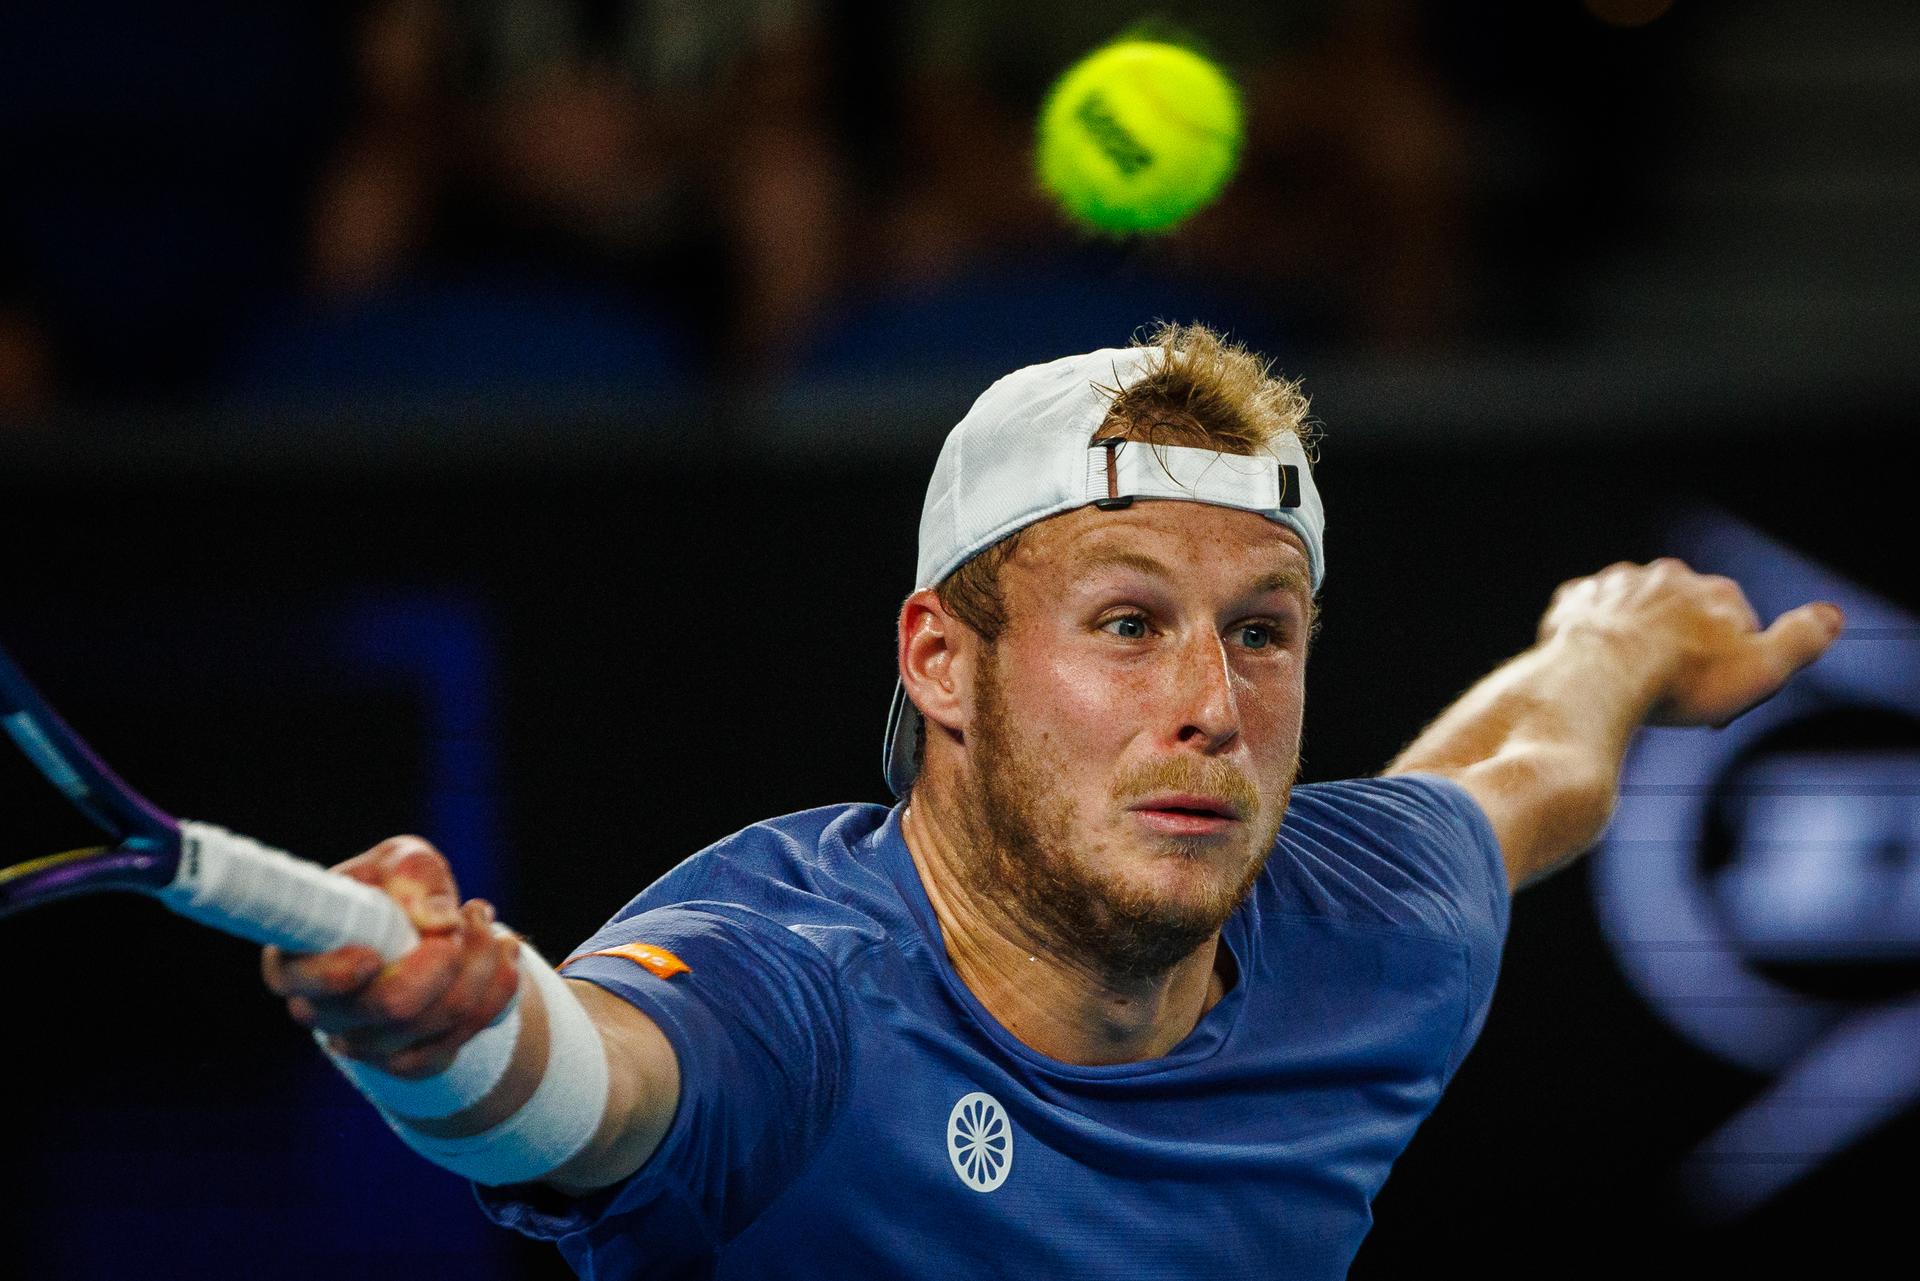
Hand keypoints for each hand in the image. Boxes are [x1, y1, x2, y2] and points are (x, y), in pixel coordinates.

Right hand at [261, 836, 520, 1078]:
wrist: (427, 930)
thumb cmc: (399, 888)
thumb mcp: (405, 862)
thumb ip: (415, 878)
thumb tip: (437, 923)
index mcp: (299, 956)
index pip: (296, 979)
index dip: (332, 974)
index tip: (372, 957)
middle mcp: (323, 1010)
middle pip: (390, 1006)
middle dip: (446, 958)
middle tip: (466, 913)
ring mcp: (364, 1045)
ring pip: (436, 1023)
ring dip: (481, 967)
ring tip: (485, 920)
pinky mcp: (407, 1062)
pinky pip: (460, 1040)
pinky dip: (497, 993)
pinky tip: (505, 953)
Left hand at [1537, 558, 1843, 727]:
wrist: (1598, 677)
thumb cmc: (1681, 681)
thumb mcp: (1763, 669)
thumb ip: (1801, 640)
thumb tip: (1831, 616)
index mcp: (1715, 590)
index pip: (1735, 622)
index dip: (1730, 662)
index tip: (1715, 697)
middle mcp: (1666, 576)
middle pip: (1682, 615)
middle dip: (1682, 647)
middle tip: (1672, 694)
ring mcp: (1616, 585)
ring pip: (1634, 612)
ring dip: (1637, 640)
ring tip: (1632, 683)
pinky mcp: (1573, 601)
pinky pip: (1586, 614)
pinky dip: (1591, 636)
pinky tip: (1593, 664)